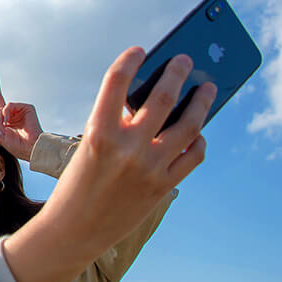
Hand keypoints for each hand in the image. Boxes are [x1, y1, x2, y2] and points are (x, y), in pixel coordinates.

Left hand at [0, 77, 42, 160]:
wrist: (29, 148)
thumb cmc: (16, 145)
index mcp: (6, 118)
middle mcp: (12, 113)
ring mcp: (19, 110)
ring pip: (1, 107)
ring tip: (2, 127)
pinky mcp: (26, 107)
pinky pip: (9, 105)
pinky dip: (5, 113)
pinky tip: (7, 122)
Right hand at [54, 48, 214, 247]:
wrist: (75, 230)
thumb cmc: (78, 183)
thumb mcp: (90, 147)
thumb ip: (118, 124)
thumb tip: (153, 101)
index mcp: (98, 133)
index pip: (116, 82)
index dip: (130, 60)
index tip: (140, 51)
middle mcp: (126, 149)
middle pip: (162, 98)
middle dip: (177, 73)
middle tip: (184, 60)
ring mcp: (148, 169)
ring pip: (188, 125)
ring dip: (201, 103)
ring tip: (207, 89)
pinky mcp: (163, 186)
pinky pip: (192, 155)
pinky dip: (197, 139)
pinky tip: (196, 132)